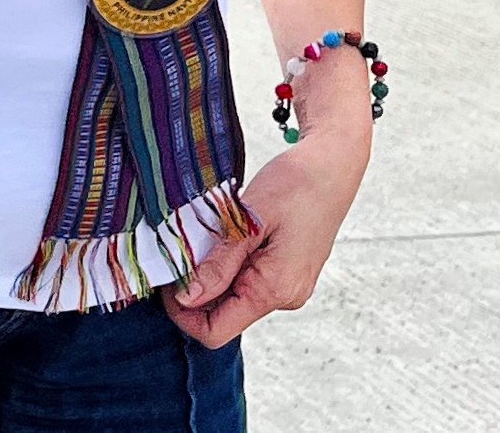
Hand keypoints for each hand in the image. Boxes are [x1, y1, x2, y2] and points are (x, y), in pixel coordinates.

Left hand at [164, 129, 369, 346]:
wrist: (332, 167)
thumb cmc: (295, 185)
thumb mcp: (248, 221)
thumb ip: (219, 264)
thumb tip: (185, 299)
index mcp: (275, 290)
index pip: (215, 331)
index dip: (182, 311)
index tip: (167, 276)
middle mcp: (284, 297)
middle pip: (221, 316)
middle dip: (193, 289)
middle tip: (182, 248)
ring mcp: (287, 287)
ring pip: (232, 297)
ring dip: (210, 272)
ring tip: (208, 234)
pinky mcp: (286, 273)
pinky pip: (246, 281)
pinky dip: (226, 263)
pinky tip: (225, 234)